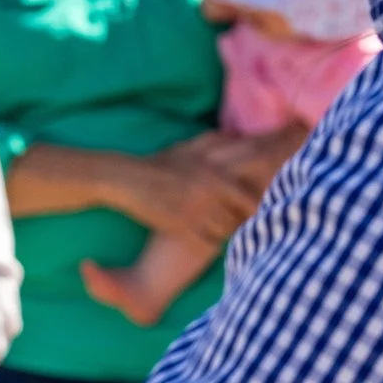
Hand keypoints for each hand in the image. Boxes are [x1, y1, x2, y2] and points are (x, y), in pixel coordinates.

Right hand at [115, 128, 306, 244]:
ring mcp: (195, 213)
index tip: (256, 214)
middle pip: (239, 220)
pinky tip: (205, 240)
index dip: (255, 210)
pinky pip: (206, 245)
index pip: (249, 200)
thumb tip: (239, 137)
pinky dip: (210, 245)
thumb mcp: (188, 146)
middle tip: (242, 227)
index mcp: (215, 176)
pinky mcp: (180, 229)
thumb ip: (216, 142)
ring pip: (224, 234)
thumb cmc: (158, 163)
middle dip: (240, 224)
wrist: (126, 179)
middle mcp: (209, 195)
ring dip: (225, 235)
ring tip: (224, 234)